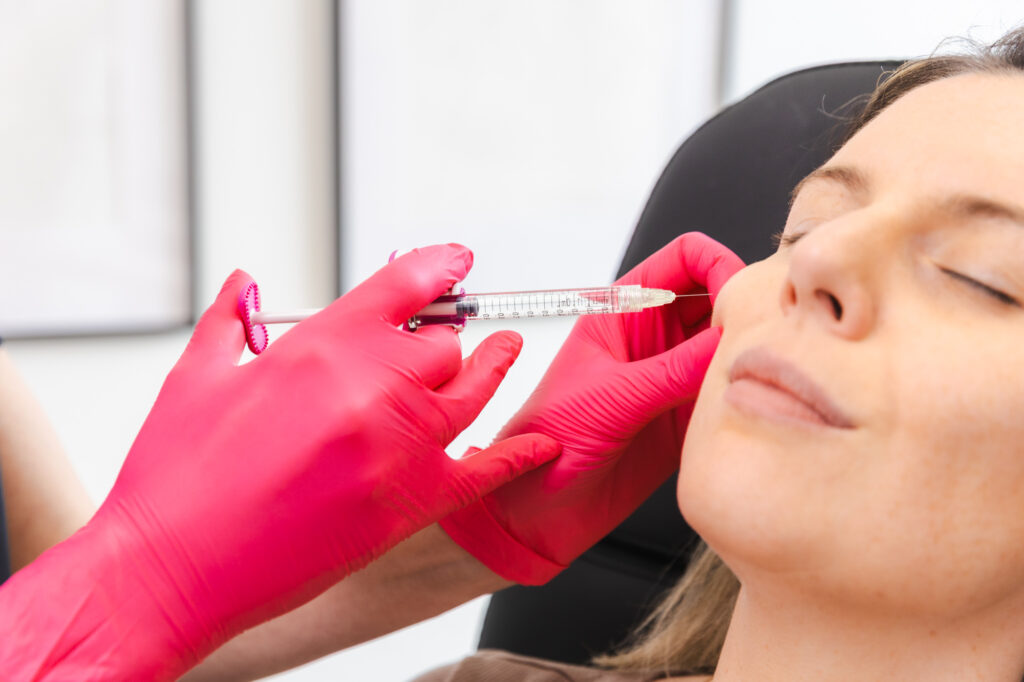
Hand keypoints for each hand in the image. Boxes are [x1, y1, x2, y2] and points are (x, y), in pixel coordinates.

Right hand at [0, 244, 559, 679]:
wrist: (172, 568)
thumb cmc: (176, 478)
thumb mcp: (195, 378)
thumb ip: (230, 322)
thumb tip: (243, 282)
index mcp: (318, 347)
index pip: (401, 284)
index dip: (438, 265)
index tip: (457, 260)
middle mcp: (369, 388)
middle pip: (442, 343)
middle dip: (444, 336)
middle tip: (449, 332)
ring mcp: (397, 447)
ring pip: (471, 391)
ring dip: (492, 367)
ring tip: (505, 351)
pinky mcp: (410, 504)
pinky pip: (485, 470)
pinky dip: (518, 454)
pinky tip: (539, 443)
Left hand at [441, 233, 743, 583]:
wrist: (538, 510)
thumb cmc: (550, 439)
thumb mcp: (612, 397)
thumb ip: (673, 370)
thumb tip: (731, 341)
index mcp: (624, 311)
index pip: (685, 257)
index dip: (719, 265)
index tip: (743, 297)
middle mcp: (654, 336)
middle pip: (718, 299)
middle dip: (746, 310)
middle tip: (769, 339)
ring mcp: (673, 376)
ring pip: (729, 346)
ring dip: (750, 355)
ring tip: (768, 374)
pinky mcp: (687, 417)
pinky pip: (730, 392)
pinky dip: (747, 395)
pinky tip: (758, 406)